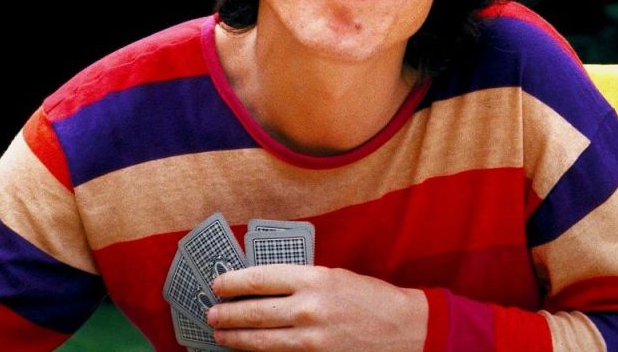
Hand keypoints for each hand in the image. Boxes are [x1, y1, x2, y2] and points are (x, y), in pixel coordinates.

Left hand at [207, 264, 426, 350]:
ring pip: (261, 341)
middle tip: (212, 314)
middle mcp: (309, 308)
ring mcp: (312, 340)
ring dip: (236, 338)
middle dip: (227, 314)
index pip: (260, 279)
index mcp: (314, 279)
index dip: (233, 282)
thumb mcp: (334, 277)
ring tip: (221, 336)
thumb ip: (300, 282)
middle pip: (254, 312)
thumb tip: (262, 287)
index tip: (218, 285)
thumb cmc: (371, 299)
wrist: (405, 330)